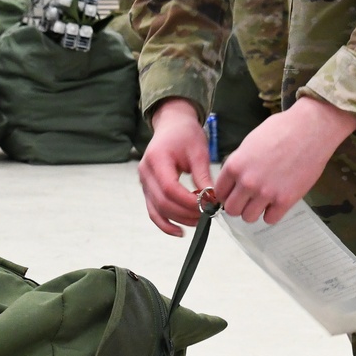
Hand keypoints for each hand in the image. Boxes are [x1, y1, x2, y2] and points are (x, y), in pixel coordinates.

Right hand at [138, 98, 212, 236]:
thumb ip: (202, 176)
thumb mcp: (198, 151)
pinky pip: (153, 210)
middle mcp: (145, 172)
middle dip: (186, 213)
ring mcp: (144, 182)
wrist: (172, 125)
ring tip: (199, 221)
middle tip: (208, 214)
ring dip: (178, 219)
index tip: (208, 205)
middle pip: (163, 202)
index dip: (188, 201)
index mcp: (157, 159)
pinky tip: (179, 231)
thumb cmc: (186, 134)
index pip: (169, 188)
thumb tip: (211, 200)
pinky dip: (165, 223)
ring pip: (157, 210)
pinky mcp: (148, 189)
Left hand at [215, 97, 355, 224]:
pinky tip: (277, 202)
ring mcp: (266, 193)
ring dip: (254, 211)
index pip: (219, 192)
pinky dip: (272, 213)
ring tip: (263, 201)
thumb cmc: (282, 130)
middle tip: (248, 198)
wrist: (310, 129)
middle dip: (238, 205)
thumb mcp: (250, 142)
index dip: (226, 193)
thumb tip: (235, 179)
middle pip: (231, 209)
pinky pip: (270, 219)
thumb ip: (240, 163)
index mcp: (235, 165)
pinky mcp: (286, 200)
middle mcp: (247, 182)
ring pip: (248, 218)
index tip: (234, 192)